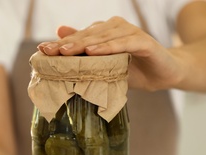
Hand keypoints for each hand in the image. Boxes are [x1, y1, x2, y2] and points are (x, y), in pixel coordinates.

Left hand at [37, 16, 184, 90]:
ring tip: (66, 52)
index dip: (61, 44)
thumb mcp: (105, 66)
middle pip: (88, 35)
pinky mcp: (144, 41)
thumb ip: (86, 53)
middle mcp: (115, 28)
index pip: (79, 38)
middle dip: (67, 44)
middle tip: (49, 51)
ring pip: (103, 37)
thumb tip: (59, 36)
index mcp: (104, 33)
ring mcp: (130, 33)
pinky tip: (94, 52)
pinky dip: (109, 47)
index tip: (42, 51)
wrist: (164, 74)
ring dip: (84, 44)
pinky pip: (124, 43)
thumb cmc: (133, 70)